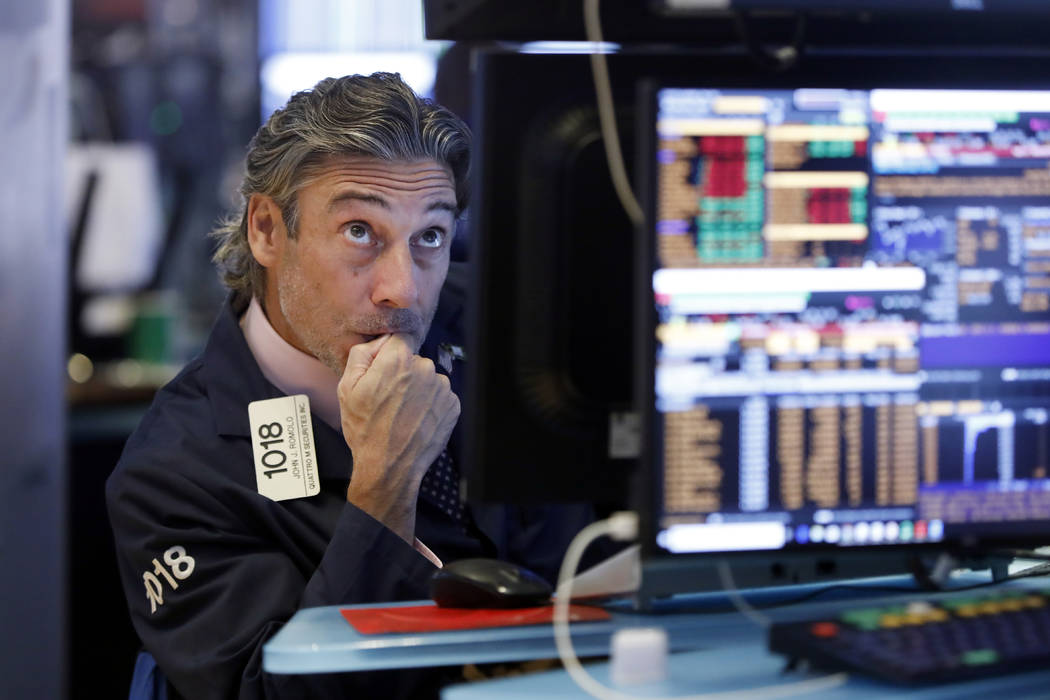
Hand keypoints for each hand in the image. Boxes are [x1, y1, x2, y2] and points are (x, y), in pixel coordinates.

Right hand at [337, 333, 460, 541]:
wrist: (389, 467)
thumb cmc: (365, 429)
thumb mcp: (347, 388)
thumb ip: (362, 354)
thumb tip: (380, 340)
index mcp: (398, 360)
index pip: (400, 336)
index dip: (391, 350)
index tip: (385, 367)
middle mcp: (425, 368)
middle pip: (414, 359)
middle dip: (402, 373)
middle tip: (388, 399)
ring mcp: (442, 388)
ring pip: (428, 378)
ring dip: (418, 389)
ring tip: (402, 413)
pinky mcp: (453, 405)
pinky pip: (439, 396)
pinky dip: (430, 404)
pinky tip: (416, 420)